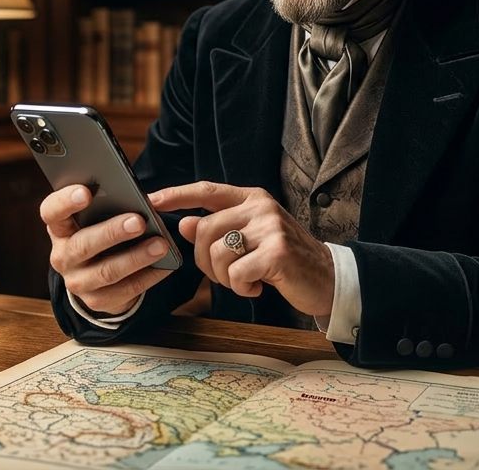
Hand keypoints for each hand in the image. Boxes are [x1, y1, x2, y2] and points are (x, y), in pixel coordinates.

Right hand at [41, 184, 171, 315]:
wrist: (98, 274)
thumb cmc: (102, 230)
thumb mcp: (97, 215)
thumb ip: (108, 198)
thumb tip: (131, 183)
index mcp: (60, 227)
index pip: (51, 212)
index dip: (65, 202)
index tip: (86, 192)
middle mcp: (62, 256)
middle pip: (82, 244)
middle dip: (112, 233)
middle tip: (139, 221)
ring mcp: (77, 282)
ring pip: (106, 271)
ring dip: (135, 257)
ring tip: (160, 244)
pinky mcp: (97, 300)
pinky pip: (125, 290)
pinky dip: (147, 277)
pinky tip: (164, 265)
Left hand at [149, 182, 334, 317]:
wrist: (327, 278)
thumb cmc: (284, 260)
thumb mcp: (250, 240)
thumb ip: (219, 229)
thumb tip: (184, 224)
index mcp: (252, 198)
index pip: (206, 190)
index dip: (176, 195)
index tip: (151, 201)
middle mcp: (261, 207)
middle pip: (204, 230)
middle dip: (204, 260)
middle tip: (224, 275)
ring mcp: (271, 227)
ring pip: (216, 253)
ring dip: (223, 277)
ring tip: (245, 280)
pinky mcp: (277, 252)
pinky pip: (235, 273)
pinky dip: (240, 287)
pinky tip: (257, 287)